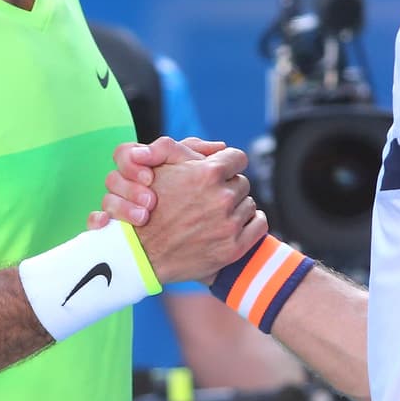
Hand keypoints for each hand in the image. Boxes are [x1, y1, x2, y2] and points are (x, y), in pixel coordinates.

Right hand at [94, 137, 266, 283]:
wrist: (140, 253)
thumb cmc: (148, 206)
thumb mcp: (161, 166)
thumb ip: (191, 148)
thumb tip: (222, 147)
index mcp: (207, 173)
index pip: (237, 158)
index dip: (227, 164)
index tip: (220, 173)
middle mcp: (221, 197)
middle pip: (241, 182)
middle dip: (227, 188)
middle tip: (208, 198)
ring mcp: (229, 224)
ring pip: (248, 204)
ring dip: (236, 207)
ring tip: (213, 214)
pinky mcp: (234, 247)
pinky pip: (259, 225)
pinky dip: (250, 224)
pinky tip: (234, 225)